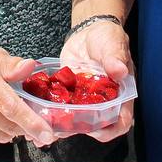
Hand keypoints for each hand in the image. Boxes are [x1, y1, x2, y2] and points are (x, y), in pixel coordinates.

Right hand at [0, 42, 53, 146]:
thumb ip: (12, 65)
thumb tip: (30, 67)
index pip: (10, 105)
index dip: (30, 121)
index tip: (46, 132)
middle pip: (7, 123)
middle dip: (29, 129)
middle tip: (42, 127)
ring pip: (0, 133)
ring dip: (15, 130)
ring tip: (21, 120)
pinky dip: (0, 131)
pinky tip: (1, 119)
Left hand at [60, 19, 133, 141]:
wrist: (89, 31)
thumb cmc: (107, 37)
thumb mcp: (113, 43)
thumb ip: (115, 57)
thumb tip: (120, 71)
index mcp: (120, 93)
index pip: (121, 120)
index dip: (109, 129)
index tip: (95, 129)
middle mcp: (104, 101)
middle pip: (97, 125)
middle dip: (81, 129)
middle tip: (65, 127)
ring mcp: (86, 99)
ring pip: (77, 120)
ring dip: (64, 125)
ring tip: (49, 125)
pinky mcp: (70, 94)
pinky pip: (63, 107)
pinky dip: (53, 112)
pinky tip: (40, 113)